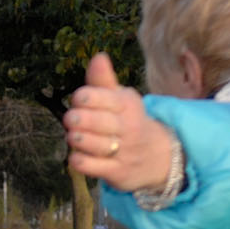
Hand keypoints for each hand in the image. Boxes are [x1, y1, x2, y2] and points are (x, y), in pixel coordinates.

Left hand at [64, 53, 180, 193]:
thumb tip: (98, 56)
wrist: (159, 156)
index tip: (78, 98)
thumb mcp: (120, 99)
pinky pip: (95, 167)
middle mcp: (128, 127)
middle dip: (82, 119)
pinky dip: (81, 161)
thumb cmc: (128, 122)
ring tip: (73, 136)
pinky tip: (75, 156)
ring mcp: (123, 151)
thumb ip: (103, 81)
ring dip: (80, 140)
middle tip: (70, 118)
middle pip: (101, 122)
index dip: (89, 97)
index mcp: (127, 105)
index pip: (108, 98)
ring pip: (97, 145)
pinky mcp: (117, 171)